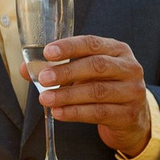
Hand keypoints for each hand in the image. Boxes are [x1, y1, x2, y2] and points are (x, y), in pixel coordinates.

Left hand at [26, 34, 152, 158]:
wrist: (131, 117)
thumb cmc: (103, 86)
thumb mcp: (85, 73)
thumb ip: (57, 68)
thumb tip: (26, 68)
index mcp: (117, 50)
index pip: (92, 43)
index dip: (69, 47)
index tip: (47, 52)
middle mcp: (129, 67)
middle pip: (96, 66)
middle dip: (66, 72)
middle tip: (43, 78)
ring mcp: (132, 91)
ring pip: (97, 91)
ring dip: (67, 95)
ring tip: (45, 99)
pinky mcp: (128, 114)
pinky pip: (98, 112)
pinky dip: (75, 113)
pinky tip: (58, 113)